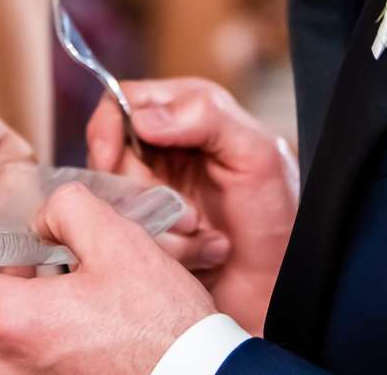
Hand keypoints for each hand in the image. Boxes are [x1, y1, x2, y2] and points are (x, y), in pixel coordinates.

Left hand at [0, 180, 217, 374]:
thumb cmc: (164, 325)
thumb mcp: (119, 242)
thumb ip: (66, 211)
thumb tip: (43, 220)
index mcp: (14, 321)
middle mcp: (5, 362)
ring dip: (2, 292)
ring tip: (54, 271)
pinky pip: (10, 346)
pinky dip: (22, 316)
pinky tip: (65, 301)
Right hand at [87, 79, 296, 332]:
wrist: (277, 283)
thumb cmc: (278, 216)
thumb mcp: (255, 153)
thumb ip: (205, 117)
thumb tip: (143, 117)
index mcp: (186, 113)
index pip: (121, 102)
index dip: (108, 130)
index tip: (110, 159)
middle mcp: (162, 149)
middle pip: (108, 157)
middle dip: (143, 192)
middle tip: (191, 215)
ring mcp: (151, 192)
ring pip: (115, 201)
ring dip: (161, 226)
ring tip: (203, 234)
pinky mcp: (147, 231)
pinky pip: (125, 237)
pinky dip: (165, 248)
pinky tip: (199, 251)